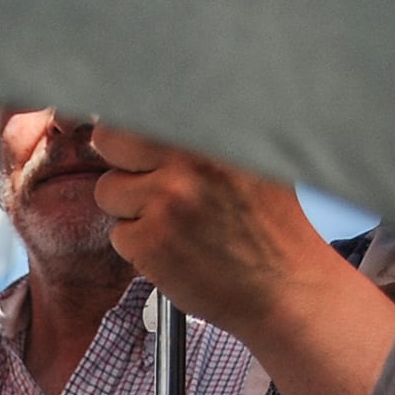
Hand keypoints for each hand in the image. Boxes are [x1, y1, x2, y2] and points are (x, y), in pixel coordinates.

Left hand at [93, 130, 342, 337]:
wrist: (286, 287)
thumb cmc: (271, 226)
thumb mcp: (253, 159)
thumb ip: (207, 135)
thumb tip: (154, 111)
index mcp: (213, 132)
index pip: (140, 107)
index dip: (132, 127)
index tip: (135, 141)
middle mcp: (188, 160)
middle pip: (110, 139)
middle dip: (120, 161)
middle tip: (145, 182)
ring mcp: (167, 200)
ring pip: (108, 190)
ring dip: (130, 208)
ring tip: (172, 223)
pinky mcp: (151, 242)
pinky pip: (119, 234)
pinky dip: (140, 246)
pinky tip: (176, 251)